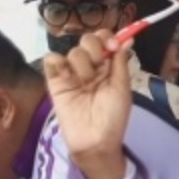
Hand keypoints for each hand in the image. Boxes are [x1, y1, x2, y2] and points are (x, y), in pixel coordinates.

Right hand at [42, 31, 133, 178]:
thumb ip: (120, 62)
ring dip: (81, 63)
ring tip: (84, 82)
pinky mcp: (55, 82)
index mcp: (108, 66)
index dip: (107, 37)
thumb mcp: (122, 88)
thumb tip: (127, 39)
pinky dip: (58, 62)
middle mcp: (90, 67)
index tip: (112, 45)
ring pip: (73, 51)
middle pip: (87, 40)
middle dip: (94, 48)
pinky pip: (51, 60)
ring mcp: (71, 73)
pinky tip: (67, 76)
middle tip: (98, 66)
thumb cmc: (113, 117)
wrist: (95, 140)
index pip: (104, 40)